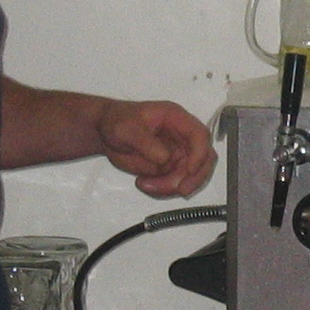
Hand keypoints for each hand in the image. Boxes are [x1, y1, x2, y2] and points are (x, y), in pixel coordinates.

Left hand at [98, 99, 216, 196]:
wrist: (105, 133)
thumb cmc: (117, 121)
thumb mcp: (126, 129)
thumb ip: (146, 143)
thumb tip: (165, 158)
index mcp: (176, 119)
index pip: (199, 135)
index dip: (199, 154)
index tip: (189, 171)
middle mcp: (181, 136)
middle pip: (203, 158)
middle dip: (194, 177)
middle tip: (179, 190)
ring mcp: (177, 153)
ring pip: (189, 175)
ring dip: (172, 186)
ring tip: (145, 185)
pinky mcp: (169, 168)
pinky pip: (175, 183)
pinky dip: (163, 190)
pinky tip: (143, 184)